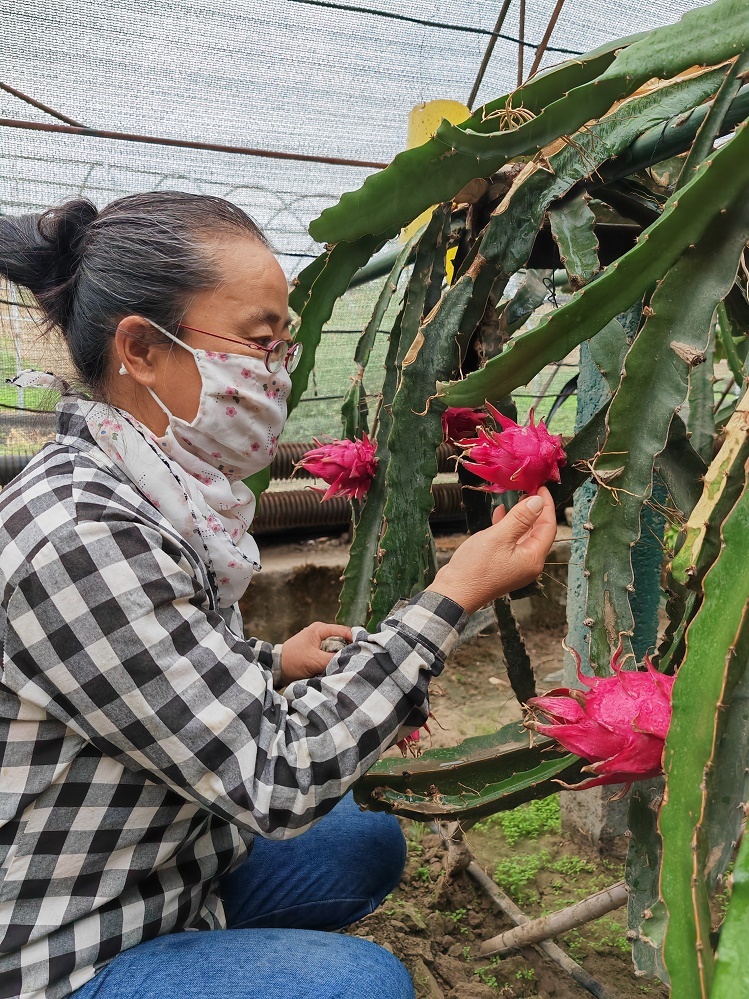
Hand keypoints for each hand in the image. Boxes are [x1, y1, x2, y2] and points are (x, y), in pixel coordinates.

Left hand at [280, 622, 353, 683]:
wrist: (276, 669)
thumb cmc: (293, 661)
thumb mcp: (315, 660)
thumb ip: (333, 659)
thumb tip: (350, 660)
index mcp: (320, 629)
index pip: (345, 631)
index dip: (355, 639)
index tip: (364, 650)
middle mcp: (320, 632)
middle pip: (342, 639)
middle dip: (349, 649)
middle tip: (358, 659)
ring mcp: (318, 641)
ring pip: (337, 647)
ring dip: (341, 656)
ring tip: (349, 664)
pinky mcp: (316, 651)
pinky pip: (330, 653)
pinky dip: (334, 659)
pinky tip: (339, 667)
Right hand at [426, 487, 556, 615]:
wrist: (454, 592)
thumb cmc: (475, 568)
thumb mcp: (499, 537)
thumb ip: (520, 518)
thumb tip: (538, 502)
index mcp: (533, 558)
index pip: (548, 527)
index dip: (546, 506)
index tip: (540, 488)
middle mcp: (529, 563)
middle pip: (538, 531)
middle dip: (534, 510)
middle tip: (528, 490)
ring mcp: (516, 565)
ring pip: (523, 535)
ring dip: (520, 517)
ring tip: (515, 498)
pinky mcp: (503, 564)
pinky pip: (511, 542)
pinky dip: (507, 527)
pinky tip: (499, 514)